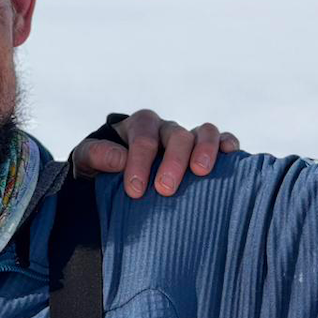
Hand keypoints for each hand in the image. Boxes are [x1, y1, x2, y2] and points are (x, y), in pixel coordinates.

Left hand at [71, 109, 239, 198]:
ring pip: (204, 133)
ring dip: (204, 150)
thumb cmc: (102, 169)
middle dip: (172, 161)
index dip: (140, 162)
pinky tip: (230, 155)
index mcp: (138, 127)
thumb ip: (96, 155)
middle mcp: (166, 129)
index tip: (135, 190)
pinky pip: (224, 139)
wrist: (115, 178)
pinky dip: (228, 144)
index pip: (143, 137)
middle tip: (165, 190)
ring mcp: (189, 138)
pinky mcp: (208, 149)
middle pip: (176, 135)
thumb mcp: (87, 161)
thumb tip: (120, 159)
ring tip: (200, 172)